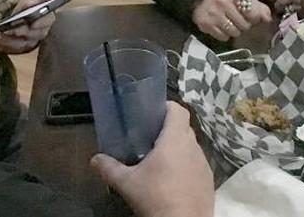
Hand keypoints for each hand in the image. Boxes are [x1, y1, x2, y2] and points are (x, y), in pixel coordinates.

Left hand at [0, 0, 59, 53]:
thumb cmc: (33, 5)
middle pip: (31, 36)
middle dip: (19, 32)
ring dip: (4, 40)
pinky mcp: (16, 47)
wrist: (23, 13)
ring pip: (17, 44)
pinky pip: (7, 49)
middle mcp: (38, 34)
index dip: (40, 23)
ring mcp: (27, 42)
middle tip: (9, 29)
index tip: (33, 22)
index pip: (46, 22)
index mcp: (47, 20)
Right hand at [91, 102, 213, 216]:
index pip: (178, 110)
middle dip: (168, 130)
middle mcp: (193, 147)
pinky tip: (173, 181)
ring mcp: (204, 164)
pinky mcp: (209, 180)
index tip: (153, 113)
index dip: (166, 107)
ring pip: (191, 147)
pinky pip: (197, 165)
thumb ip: (109, 168)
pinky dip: (187, 166)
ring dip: (179, 149)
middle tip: (150, 139)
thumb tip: (94, 159)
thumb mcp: (127, 183)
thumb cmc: (155, 197)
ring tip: (160, 162)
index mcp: (175, 140)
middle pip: (184, 128)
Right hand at [192, 0, 272, 40]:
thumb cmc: (227, 0)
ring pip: (234, 32)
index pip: (252, 12)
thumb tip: (268, 19)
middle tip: (239, 21)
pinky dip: (224, 35)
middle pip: (244, 25)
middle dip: (244, 25)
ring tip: (231, 24)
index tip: (251, 17)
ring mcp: (213, 14)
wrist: (201, 0)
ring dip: (235, 31)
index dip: (254, 18)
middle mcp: (223, 2)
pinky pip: (223, 37)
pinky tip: (222, 27)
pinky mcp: (206, 24)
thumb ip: (259, 7)